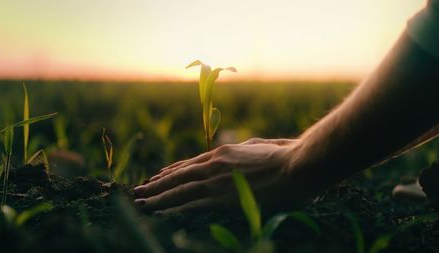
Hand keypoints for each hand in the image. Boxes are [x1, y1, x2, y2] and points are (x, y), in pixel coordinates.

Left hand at [133, 138, 302, 214]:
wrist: (299, 165)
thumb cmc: (287, 155)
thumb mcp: (260, 146)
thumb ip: (244, 149)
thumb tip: (240, 149)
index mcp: (224, 153)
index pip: (190, 164)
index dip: (172, 172)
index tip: (158, 177)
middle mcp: (215, 165)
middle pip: (179, 177)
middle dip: (157, 185)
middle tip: (139, 191)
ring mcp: (217, 181)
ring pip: (179, 190)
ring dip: (158, 198)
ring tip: (140, 203)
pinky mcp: (223, 198)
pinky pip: (192, 205)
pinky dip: (173, 209)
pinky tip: (160, 213)